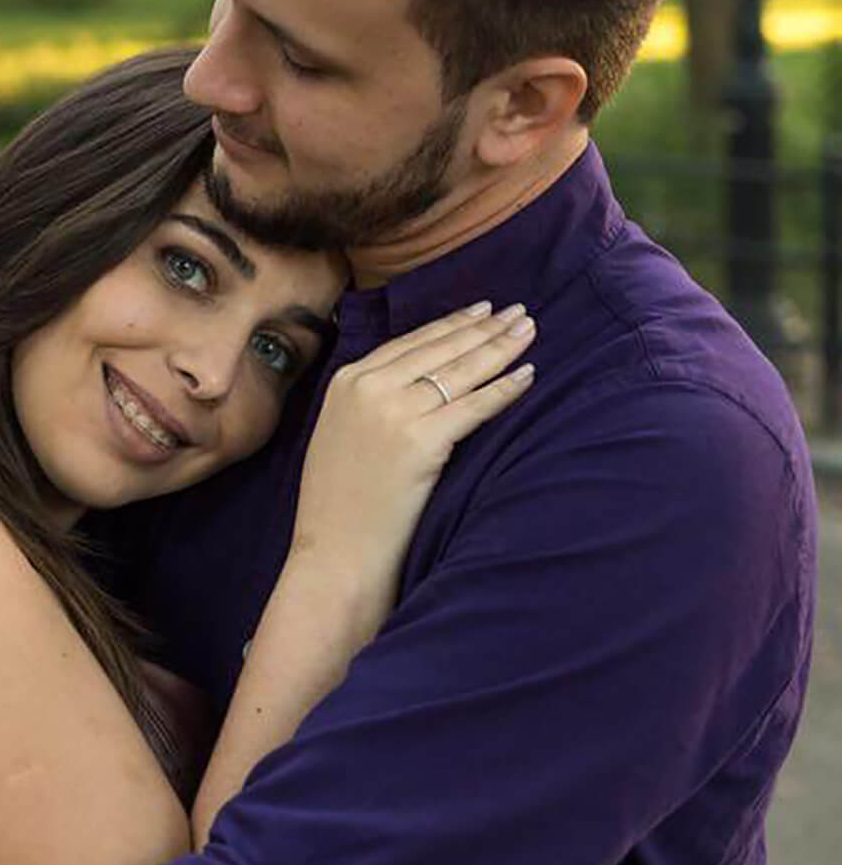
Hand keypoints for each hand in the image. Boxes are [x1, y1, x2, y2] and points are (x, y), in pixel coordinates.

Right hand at [293, 301, 535, 578]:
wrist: (334, 553)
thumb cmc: (338, 505)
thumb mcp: (341, 433)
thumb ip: (368, 400)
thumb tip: (412, 381)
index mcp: (347, 380)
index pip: (413, 341)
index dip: (452, 324)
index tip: (482, 311)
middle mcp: (369, 386)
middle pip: (441, 348)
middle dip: (485, 328)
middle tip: (519, 312)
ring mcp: (394, 411)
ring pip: (460, 371)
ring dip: (501, 348)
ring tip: (529, 330)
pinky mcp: (421, 441)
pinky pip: (474, 407)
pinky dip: (504, 389)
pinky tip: (527, 375)